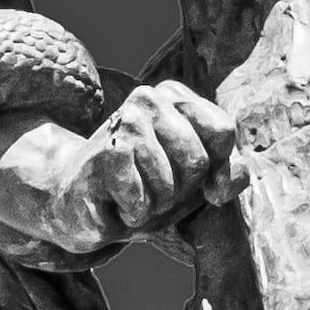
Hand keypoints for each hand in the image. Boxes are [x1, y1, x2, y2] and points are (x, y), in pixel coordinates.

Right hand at [74, 79, 234, 242]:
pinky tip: (116, 203)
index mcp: (175, 96)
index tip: (197, 182)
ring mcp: (123, 122)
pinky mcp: (102, 152)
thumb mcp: (194, 182)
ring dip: (154, 206)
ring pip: (169, 184)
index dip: (216, 169)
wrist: (78, 204)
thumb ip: (226, 175)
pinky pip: (140, 198)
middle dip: (181, 192)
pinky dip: (133, 213)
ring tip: (133, 195)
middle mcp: (149, 98)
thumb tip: (230, 180)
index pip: (222, 131)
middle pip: (198, 161)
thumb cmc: (144, 189)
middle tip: (153, 190)